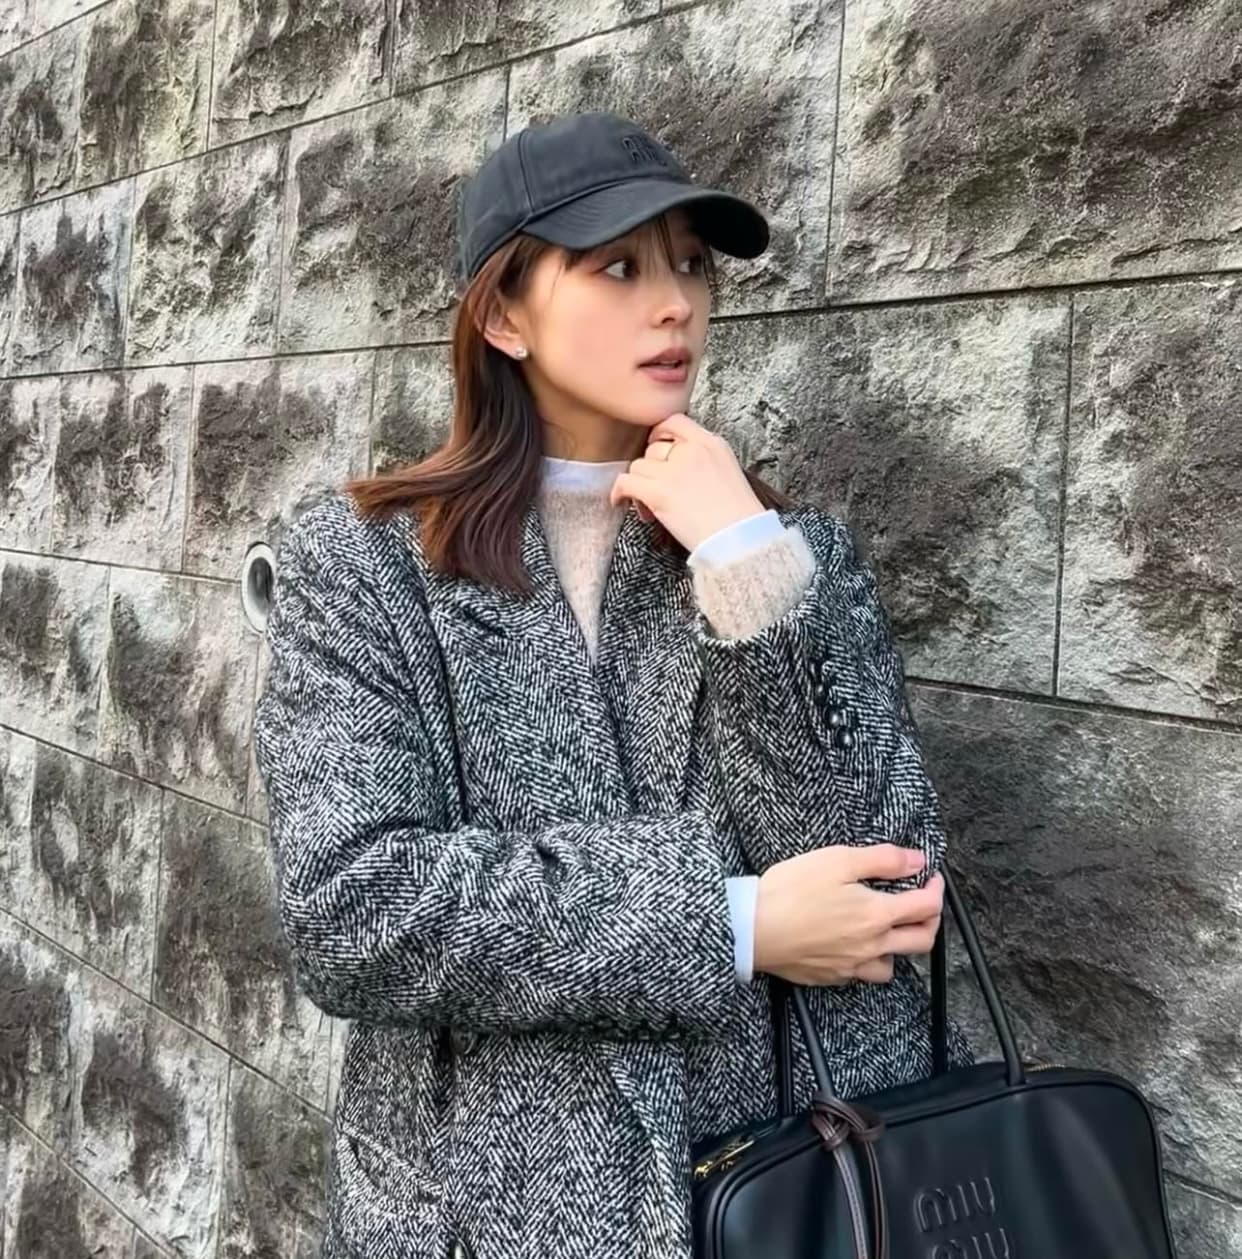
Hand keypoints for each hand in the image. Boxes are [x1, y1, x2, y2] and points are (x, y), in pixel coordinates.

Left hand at [607, 413, 765, 551]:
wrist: (741, 539)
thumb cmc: (738, 517)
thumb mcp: (728, 472)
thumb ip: (704, 460)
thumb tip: (677, 467)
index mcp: (711, 443)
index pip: (675, 421)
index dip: (659, 433)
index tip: (655, 445)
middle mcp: (691, 451)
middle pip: (653, 449)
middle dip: (651, 469)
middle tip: (657, 491)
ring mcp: (673, 470)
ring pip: (638, 466)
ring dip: (639, 485)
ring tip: (650, 508)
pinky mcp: (658, 492)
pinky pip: (626, 482)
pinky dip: (619, 492)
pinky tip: (620, 502)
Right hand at [753, 844, 943, 986]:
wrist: (752, 929)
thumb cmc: (791, 891)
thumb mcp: (837, 860)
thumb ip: (882, 859)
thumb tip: (916, 860)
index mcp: (877, 915)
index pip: (926, 906)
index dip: (936, 889)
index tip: (931, 877)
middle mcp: (871, 945)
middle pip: (921, 941)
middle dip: (931, 920)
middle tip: (923, 903)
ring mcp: (851, 965)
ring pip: (893, 966)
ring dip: (900, 948)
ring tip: (890, 930)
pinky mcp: (830, 976)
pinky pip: (862, 974)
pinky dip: (868, 961)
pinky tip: (856, 946)